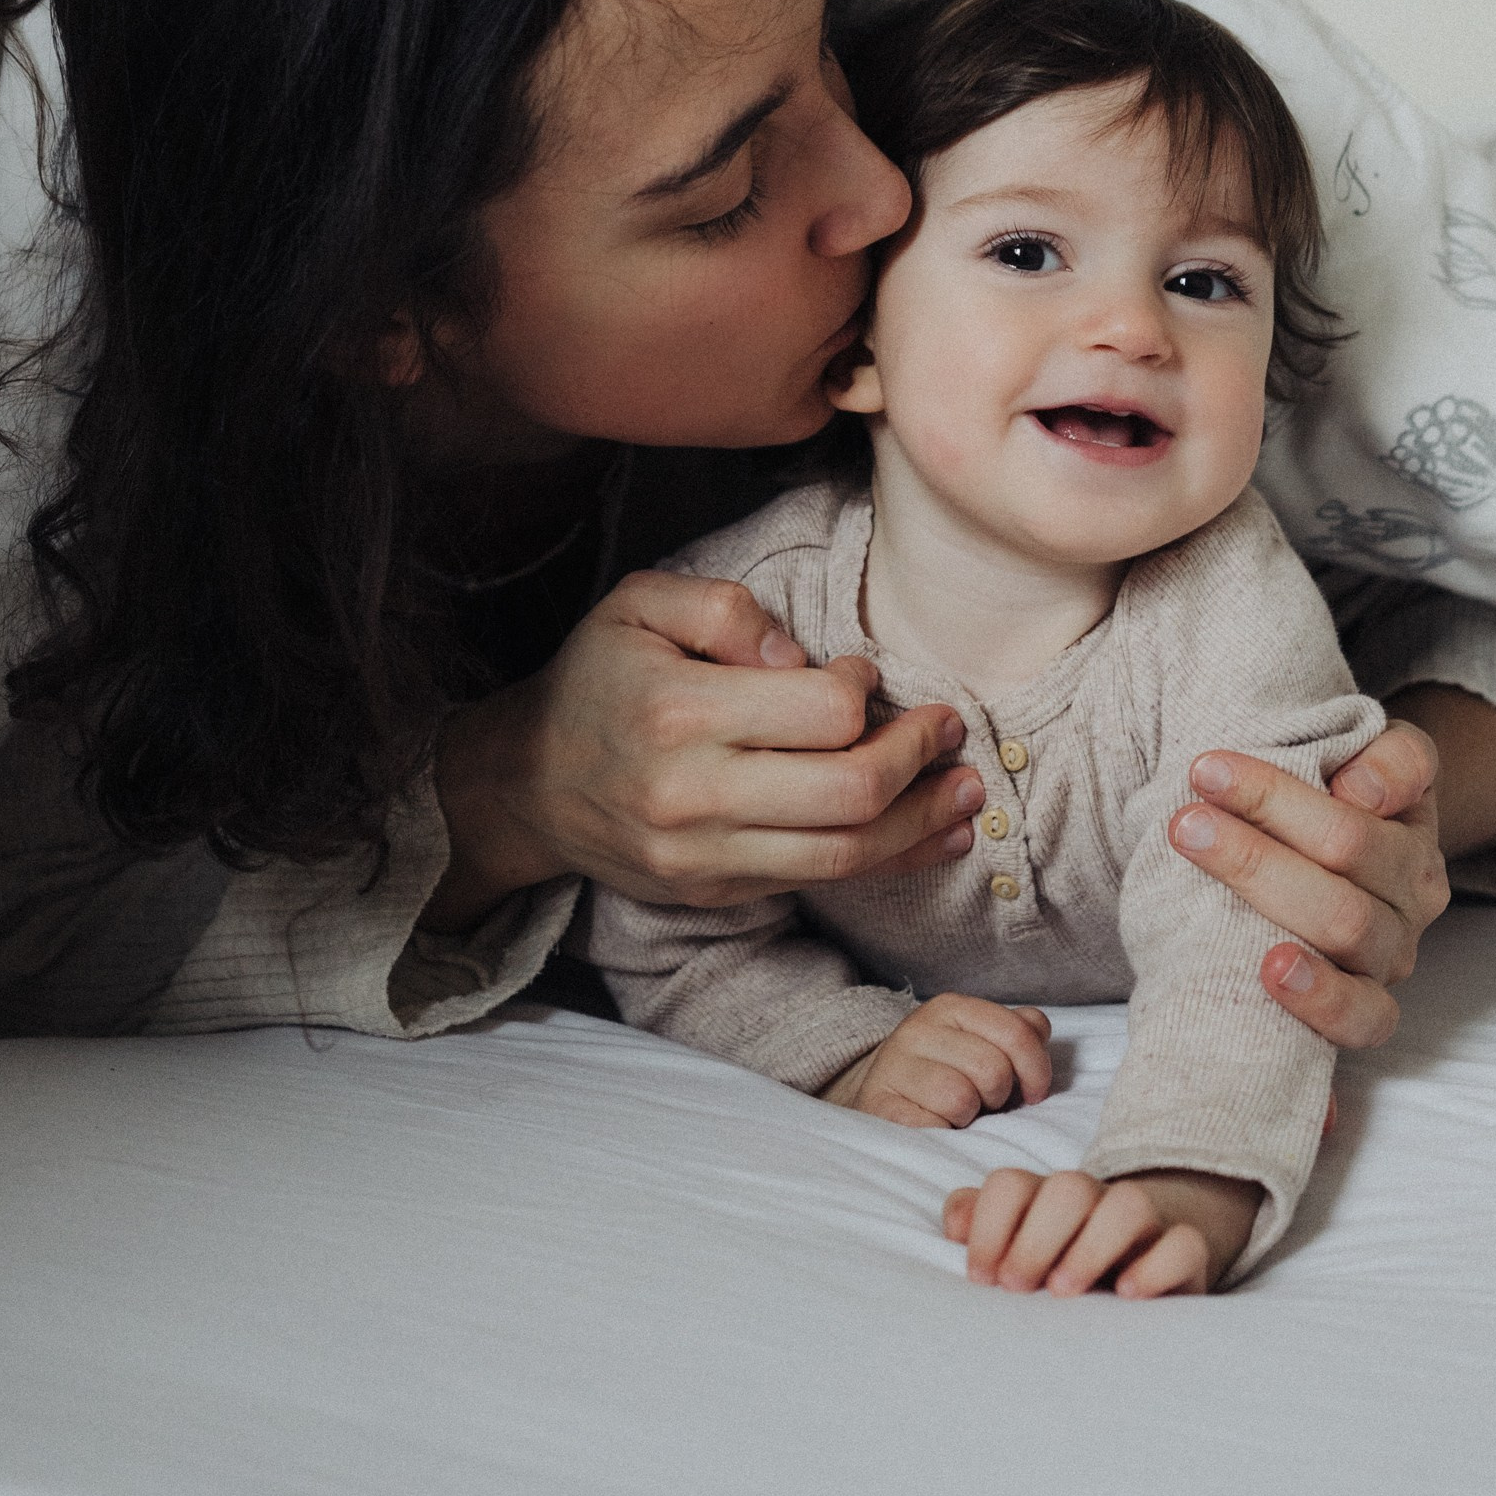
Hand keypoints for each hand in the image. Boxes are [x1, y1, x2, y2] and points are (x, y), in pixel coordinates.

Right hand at [424, 571, 985, 928]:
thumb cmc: (597, 679)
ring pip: (846, 852)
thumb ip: (723, 607)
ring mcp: (706, 855)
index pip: (818, 713)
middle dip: (917, 758)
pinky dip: (891, 860)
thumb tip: (800, 657)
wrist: (528, 784)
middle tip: (949, 728)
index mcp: (679, 711)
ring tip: (967, 791)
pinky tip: (936, 837)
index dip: (862, 691)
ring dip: (924, 823)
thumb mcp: (638, 604)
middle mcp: (694, 793)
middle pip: (848, 792)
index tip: (862, 674)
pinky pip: (821, 881)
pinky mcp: (718, 891)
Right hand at [825, 996, 1052, 1127]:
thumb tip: (1039, 1033)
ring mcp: (895, 1066)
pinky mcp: (879, 1105)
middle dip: (998, 1097)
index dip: (1037, 1069)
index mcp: (951, 1008)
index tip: (1033, 1093)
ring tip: (958, 1116)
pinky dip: (944, 1135)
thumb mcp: (980, 1043)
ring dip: (968, 1118)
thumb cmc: (944, 1073)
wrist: (880, 1095)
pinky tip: (937, 1128)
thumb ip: (1017, 1032)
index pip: (1017, 1031)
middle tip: (984, 1104)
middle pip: (993, 1070)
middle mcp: (919, 1029)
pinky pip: (932, 1127)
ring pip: (961, 1098)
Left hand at [942, 1167, 1261, 1296]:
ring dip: (1091, 1246)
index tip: (981, 1277)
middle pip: (1067, 1188)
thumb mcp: (1021, 1250)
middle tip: (1016, 1286)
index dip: (990, 1225)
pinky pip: (1183, 1244)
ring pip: (1129, 1205)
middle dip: (1035, 1237)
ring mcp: (1147, 1226)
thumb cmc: (1066, 1268)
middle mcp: (1097, 1203)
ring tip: (1064, 1291)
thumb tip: (954, 1224)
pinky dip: (1156, 1266)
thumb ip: (981, 1227)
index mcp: (1048, 1200)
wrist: (1150, 1272)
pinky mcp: (1187, 1256)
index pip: (1012, 1185)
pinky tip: (1128, 1295)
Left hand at [1167, 721, 1447, 1049]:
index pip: (1381, 781)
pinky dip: (1322, 996)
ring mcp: (1395, 952)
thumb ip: (1383, 758)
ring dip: (1266, 884)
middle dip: (1261, 820)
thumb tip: (1359, 790)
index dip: (1300, 779)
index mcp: (1410, 821)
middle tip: (1185, 818)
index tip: (1209, 769)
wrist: (1324, 889)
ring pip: (1346, 920)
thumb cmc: (1323, 818)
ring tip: (1201, 861)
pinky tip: (1273, 970)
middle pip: (1347, 847)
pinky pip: (1363, 1017)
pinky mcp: (1372, 1009)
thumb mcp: (1356, 764)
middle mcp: (1415, 887)